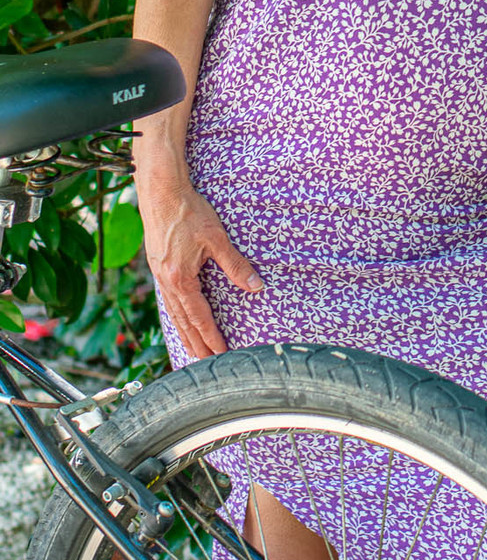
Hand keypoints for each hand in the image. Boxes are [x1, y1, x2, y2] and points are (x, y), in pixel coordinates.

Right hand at [138, 164, 263, 359]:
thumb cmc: (189, 212)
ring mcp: (159, 276)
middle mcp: (166, 282)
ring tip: (193, 352)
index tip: (221, 354)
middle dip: (196, 345)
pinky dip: (176, 316)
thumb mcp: (216, 238)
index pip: (199, 316)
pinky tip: (181, 319)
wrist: (161, 192)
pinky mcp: (157, 267)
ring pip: (173, 313)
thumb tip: (256, 286)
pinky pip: (168, 300)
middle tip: (207, 366)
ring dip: (184, 334)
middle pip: (183, 322)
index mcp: (180, 278)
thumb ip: (235, 265)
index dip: (211, 337)